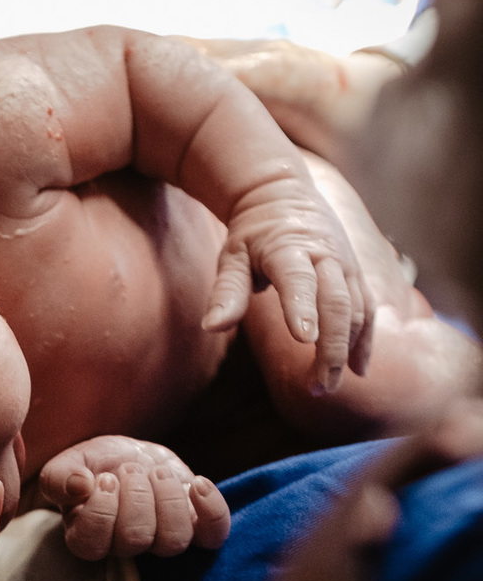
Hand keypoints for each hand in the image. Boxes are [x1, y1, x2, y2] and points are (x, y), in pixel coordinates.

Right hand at [39, 436, 230, 560]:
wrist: (127, 458)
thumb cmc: (94, 466)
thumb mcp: (69, 463)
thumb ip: (59, 477)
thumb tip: (79, 486)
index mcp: (88, 537)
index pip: (92, 544)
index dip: (101, 510)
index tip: (104, 479)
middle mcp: (125, 546)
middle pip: (136, 540)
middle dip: (136, 496)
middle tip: (131, 469)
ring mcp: (162, 539)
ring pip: (174, 541)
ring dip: (169, 499)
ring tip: (157, 473)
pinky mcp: (195, 526)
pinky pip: (214, 535)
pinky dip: (212, 510)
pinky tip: (198, 484)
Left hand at [203, 172, 373, 392]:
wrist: (282, 193)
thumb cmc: (251, 234)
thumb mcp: (232, 256)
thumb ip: (226, 292)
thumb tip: (211, 327)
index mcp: (289, 248)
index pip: (298, 279)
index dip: (302, 307)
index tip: (304, 340)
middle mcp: (325, 255)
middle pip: (337, 303)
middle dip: (331, 347)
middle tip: (318, 386)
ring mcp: (345, 264)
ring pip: (357, 309)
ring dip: (347, 350)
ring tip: (327, 387)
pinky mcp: (355, 273)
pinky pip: (367, 308)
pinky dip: (365, 340)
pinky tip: (357, 371)